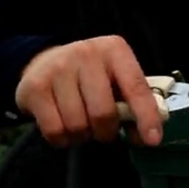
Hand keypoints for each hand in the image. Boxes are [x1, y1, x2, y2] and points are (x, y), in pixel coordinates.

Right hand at [15, 35, 163, 146]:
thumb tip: (147, 135)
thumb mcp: (116, 77)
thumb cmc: (91, 75)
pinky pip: (54, 131)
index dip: (146, 116)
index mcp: (115, 50)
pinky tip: (63, 126)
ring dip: (83, 136)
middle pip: (103, 113)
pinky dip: (62, 139)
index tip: (152, 139)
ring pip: (78, 125)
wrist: (45, 60)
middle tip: (104, 129)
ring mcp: (58, 69)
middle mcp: (87, 54)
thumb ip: (133, 101)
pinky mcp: (35, 87)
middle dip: (106, 132)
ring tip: (81, 123)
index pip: (136, 87)